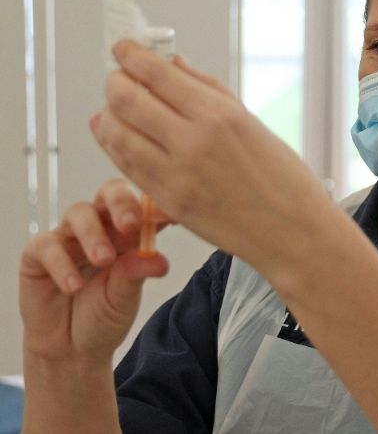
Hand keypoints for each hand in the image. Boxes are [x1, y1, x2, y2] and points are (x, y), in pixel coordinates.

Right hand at [19, 178, 169, 362]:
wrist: (72, 348)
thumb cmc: (104, 315)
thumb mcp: (125, 297)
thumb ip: (137, 274)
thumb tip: (159, 259)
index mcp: (130, 233)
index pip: (144, 206)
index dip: (158, 206)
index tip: (174, 216)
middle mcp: (101, 227)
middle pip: (109, 193)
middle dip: (122, 203)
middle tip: (131, 225)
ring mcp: (69, 237)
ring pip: (79, 213)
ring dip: (93, 235)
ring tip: (104, 261)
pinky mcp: (38, 254)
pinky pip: (47, 245)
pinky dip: (62, 263)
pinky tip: (73, 286)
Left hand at [90, 40, 326, 269]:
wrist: (294, 233)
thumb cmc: (284, 180)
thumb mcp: (253, 123)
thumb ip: (209, 91)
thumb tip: (173, 64)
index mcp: (220, 116)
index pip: (157, 74)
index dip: (131, 55)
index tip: (124, 48)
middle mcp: (194, 142)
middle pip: (126, 99)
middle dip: (114, 81)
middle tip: (117, 76)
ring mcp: (177, 175)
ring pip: (117, 133)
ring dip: (108, 114)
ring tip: (114, 107)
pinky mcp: (168, 202)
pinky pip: (127, 166)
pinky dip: (116, 145)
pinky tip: (119, 136)